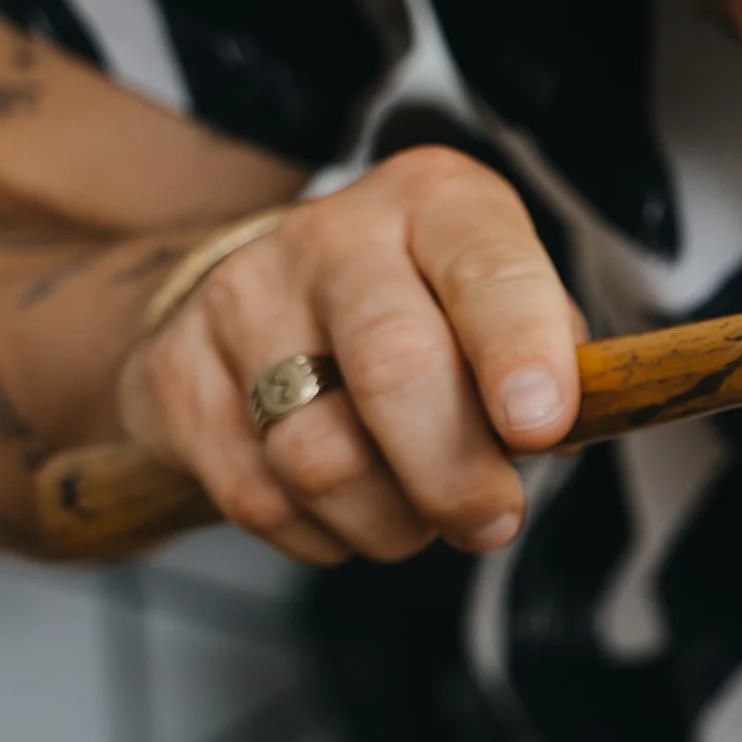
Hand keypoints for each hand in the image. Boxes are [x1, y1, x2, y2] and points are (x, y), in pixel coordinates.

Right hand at [117, 147, 583, 563]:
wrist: (255, 305)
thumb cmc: (420, 315)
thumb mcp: (498, 306)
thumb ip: (551, 362)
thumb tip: (562, 432)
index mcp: (437, 205)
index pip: (486, 270)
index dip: (518, 350)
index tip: (541, 426)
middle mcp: (333, 236)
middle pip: (395, 369)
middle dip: (456, 473)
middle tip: (491, 521)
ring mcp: (243, 301)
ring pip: (324, 457)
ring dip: (392, 521)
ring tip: (417, 514)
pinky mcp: (180, 375)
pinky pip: (262, 499)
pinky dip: (323, 536)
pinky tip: (346, 512)